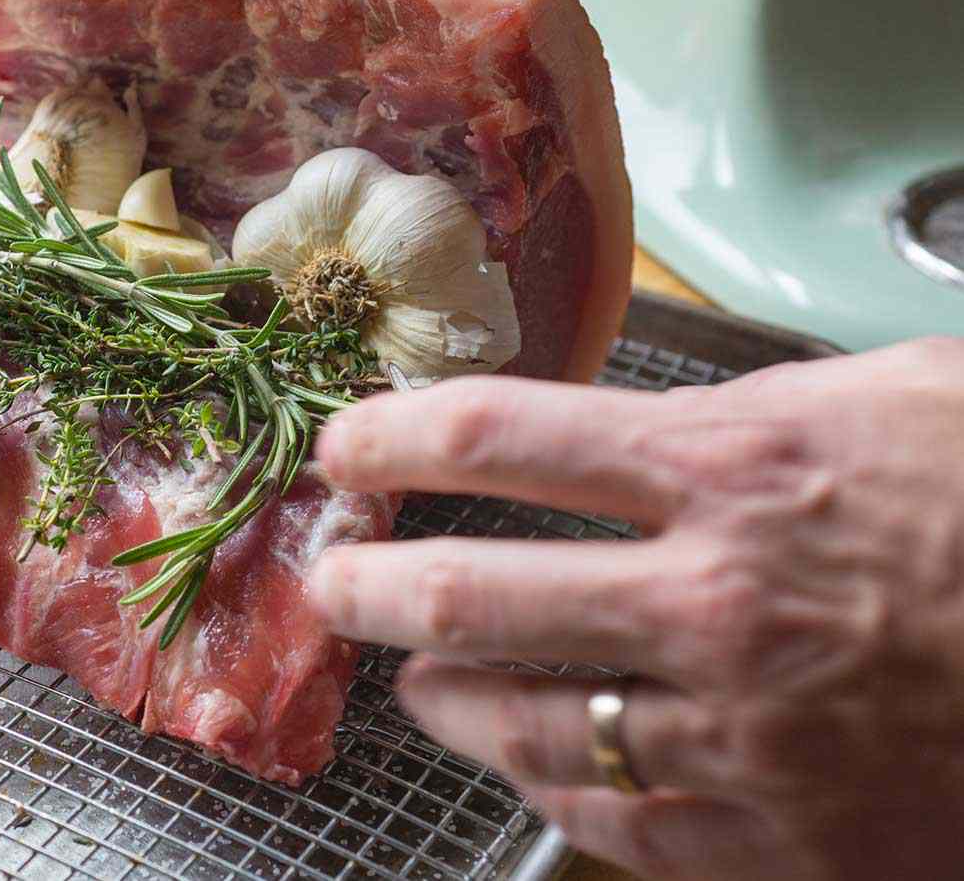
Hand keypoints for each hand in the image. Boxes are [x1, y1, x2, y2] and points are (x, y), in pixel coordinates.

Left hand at [310, 337, 963, 880]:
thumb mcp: (899, 395)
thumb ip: (758, 406)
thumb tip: (656, 418)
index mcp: (733, 464)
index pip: (500, 435)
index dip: (395, 434)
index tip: (345, 444)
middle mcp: (712, 598)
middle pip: (473, 591)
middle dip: (373, 586)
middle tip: (332, 581)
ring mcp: (742, 728)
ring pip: (527, 719)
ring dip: (441, 697)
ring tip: (409, 678)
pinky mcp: (785, 835)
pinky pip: (618, 819)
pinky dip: (550, 785)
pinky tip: (528, 761)